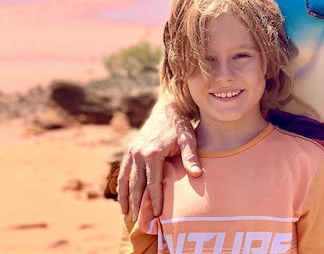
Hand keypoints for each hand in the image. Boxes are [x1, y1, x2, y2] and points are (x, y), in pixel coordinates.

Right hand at [117, 101, 200, 218]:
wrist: (167, 109)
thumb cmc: (180, 126)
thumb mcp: (189, 140)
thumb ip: (191, 158)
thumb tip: (197, 175)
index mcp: (152, 153)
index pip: (153, 183)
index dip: (154, 199)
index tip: (157, 213)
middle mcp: (138, 154)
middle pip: (136, 184)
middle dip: (137, 204)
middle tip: (138, 220)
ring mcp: (132, 152)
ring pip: (126, 180)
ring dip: (125, 198)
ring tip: (126, 214)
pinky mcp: (129, 150)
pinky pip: (123, 172)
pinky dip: (121, 186)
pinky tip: (123, 197)